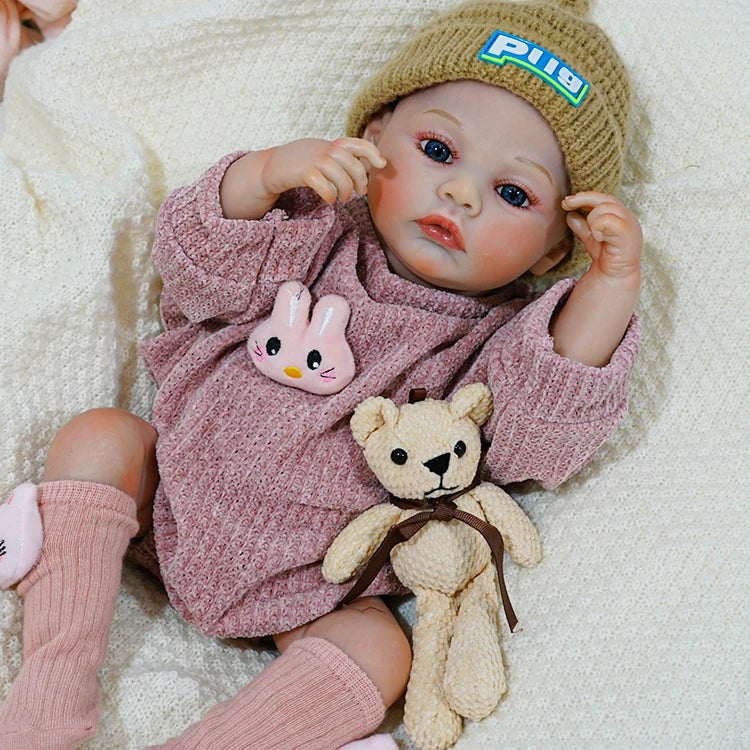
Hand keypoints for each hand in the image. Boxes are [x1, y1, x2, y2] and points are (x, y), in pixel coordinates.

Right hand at [261, 137, 385, 204]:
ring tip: (343, 199)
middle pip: (354, 165)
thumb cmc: (303, 162)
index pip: (359, 144)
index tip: (381, 165)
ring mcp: (315, 160)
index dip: (374, 153)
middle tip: (358, 193)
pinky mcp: (303, 172)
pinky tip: (329, 199)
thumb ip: (344, 157)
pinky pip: (323, 185)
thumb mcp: (325, 154)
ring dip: (346, 191)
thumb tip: (369, 166)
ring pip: (341, 177)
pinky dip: (329, 195)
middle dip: (361, 182)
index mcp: (334, 145)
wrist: (273, 166)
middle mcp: (326, 149)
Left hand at [562, 191, 641, 287]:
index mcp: (619, 214)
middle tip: (566, 204)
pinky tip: (599, 237)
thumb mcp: (591, 237)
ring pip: (605, 208)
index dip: (584, 196)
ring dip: (592, 219)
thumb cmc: (606, 256)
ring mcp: (629, 224)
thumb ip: (583, 226)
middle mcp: (627, 216)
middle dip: (583, 199)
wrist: (615, 276)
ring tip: (594, 234)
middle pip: (604, 199)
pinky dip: (599, 226)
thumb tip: (570, 214)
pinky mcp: (628, 234)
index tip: (566, 201)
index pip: (602, 197)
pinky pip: (609, 220)